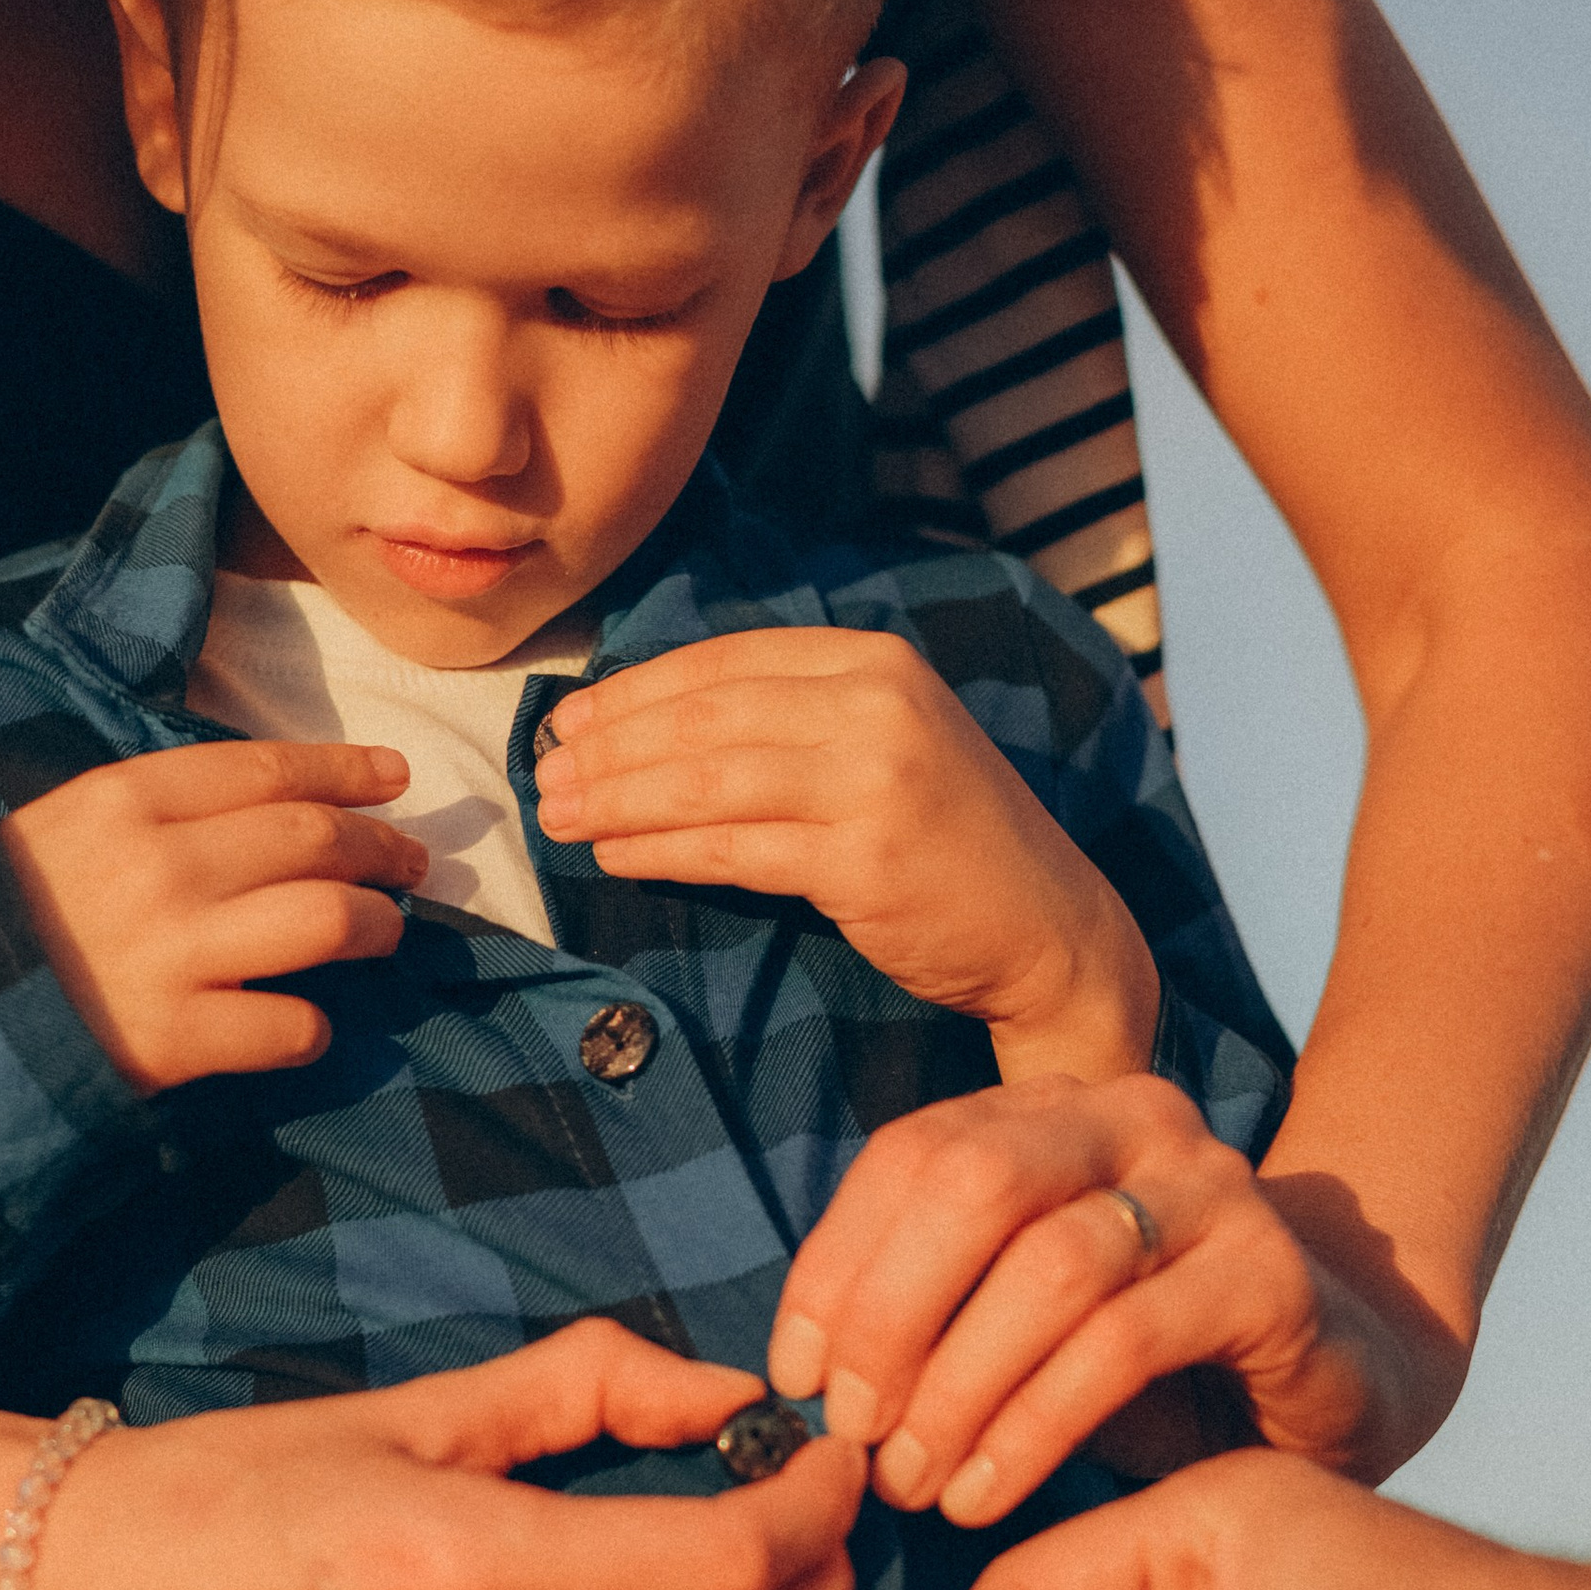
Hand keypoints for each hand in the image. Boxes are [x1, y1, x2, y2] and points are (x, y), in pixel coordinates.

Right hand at [0, 739, 428, 1088]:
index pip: (268, 769)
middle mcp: (160, 867)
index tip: (394, 774)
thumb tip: (276, 804)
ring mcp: (171, 954)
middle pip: (313, 840)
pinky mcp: (173, 1039)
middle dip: (381, 845)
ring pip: (326, 921)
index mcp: (127, 800)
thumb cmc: (6, 909)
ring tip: (387, 930)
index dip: (345, 770)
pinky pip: (288, 1026)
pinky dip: (312, 1026)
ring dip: (376, 924)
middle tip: (412, 861)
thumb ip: (162, 807)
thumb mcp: (68, 824)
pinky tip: (308, 1022)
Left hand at [532, 628, 1158, 1083]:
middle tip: (543, 773)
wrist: (1047, 928)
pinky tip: (615, 856)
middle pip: (707, 717)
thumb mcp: (881, 743)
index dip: (634, 689)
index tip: (567, 719)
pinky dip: (662, 850)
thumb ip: (789, 719)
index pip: (725, 662)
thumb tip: (640, 721)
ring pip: (710, 779)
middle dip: (612, 745)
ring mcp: (877, 779)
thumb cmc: (944, 840)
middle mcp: (880, 705)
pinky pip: (735, 848)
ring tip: (559, 816)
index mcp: (876, 661)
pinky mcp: (866, 857)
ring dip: (620, 798)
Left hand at [767, 1075, 1462, 1516]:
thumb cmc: (1145, 1357)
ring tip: (914, 1482)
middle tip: (855, 1435)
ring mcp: (1212, 1185)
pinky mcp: (1270, 1272)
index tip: (793, 1377)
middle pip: (975, 1182)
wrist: (1340, 1371)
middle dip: (890, 1315)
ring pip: (1050, 1264)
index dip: (835, 1264)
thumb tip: (802, 1375)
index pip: (913, 1153)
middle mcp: (1133, 1117)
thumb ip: (927, 1307)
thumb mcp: (1016, 1315)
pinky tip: (988, 1492)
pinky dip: (1036, 1424)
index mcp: (1054, 1108)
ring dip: (958, 1385)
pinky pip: (1124, 1340)